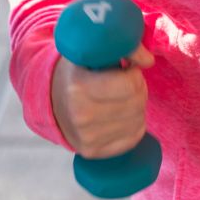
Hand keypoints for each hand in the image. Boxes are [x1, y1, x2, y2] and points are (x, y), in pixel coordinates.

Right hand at [50, 43, 153, 158]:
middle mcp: (81, 115)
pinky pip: (134, 138)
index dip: (134, 73)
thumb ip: (122, 47)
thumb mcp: (92, 52)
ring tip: (122, 98)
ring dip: (137, 106)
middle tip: (126, 82)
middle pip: (136, 102)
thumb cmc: (78, 72)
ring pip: (138, 120)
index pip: (130, 84)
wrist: (51, 101)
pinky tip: (122, 114)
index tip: (126, 69)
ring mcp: (86, 137)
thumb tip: (148, 60)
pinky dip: (134, 124)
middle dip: (138, 88)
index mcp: (78, 87)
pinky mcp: (93, 152)